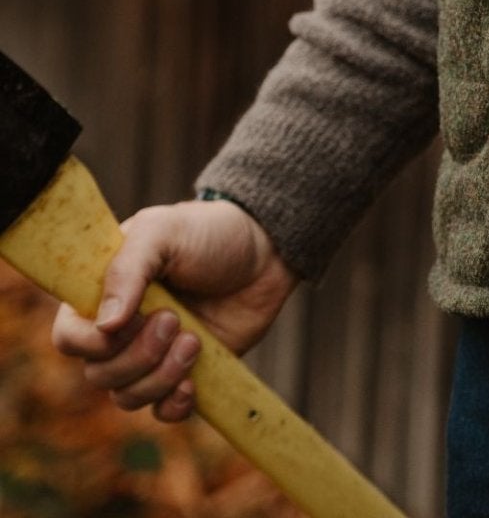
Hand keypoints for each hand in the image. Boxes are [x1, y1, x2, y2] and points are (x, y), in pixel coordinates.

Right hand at [51, 199, 298, 424]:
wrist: (266, 251)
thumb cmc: (209, 232)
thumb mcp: (165, 230)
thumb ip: (128, 269)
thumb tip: (104, 326)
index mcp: (104, 292)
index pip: (68, 337)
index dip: (89, 342)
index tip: (126, 322)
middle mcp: (121, 330)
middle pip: (98, 374)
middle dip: (137, 355)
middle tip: (175, 319)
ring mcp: (151, 355)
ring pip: (128, 397)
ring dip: (160, 376)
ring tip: (194, 340)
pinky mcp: (183, 373)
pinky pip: (161, 412)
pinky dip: (174, 404)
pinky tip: (194, 382)